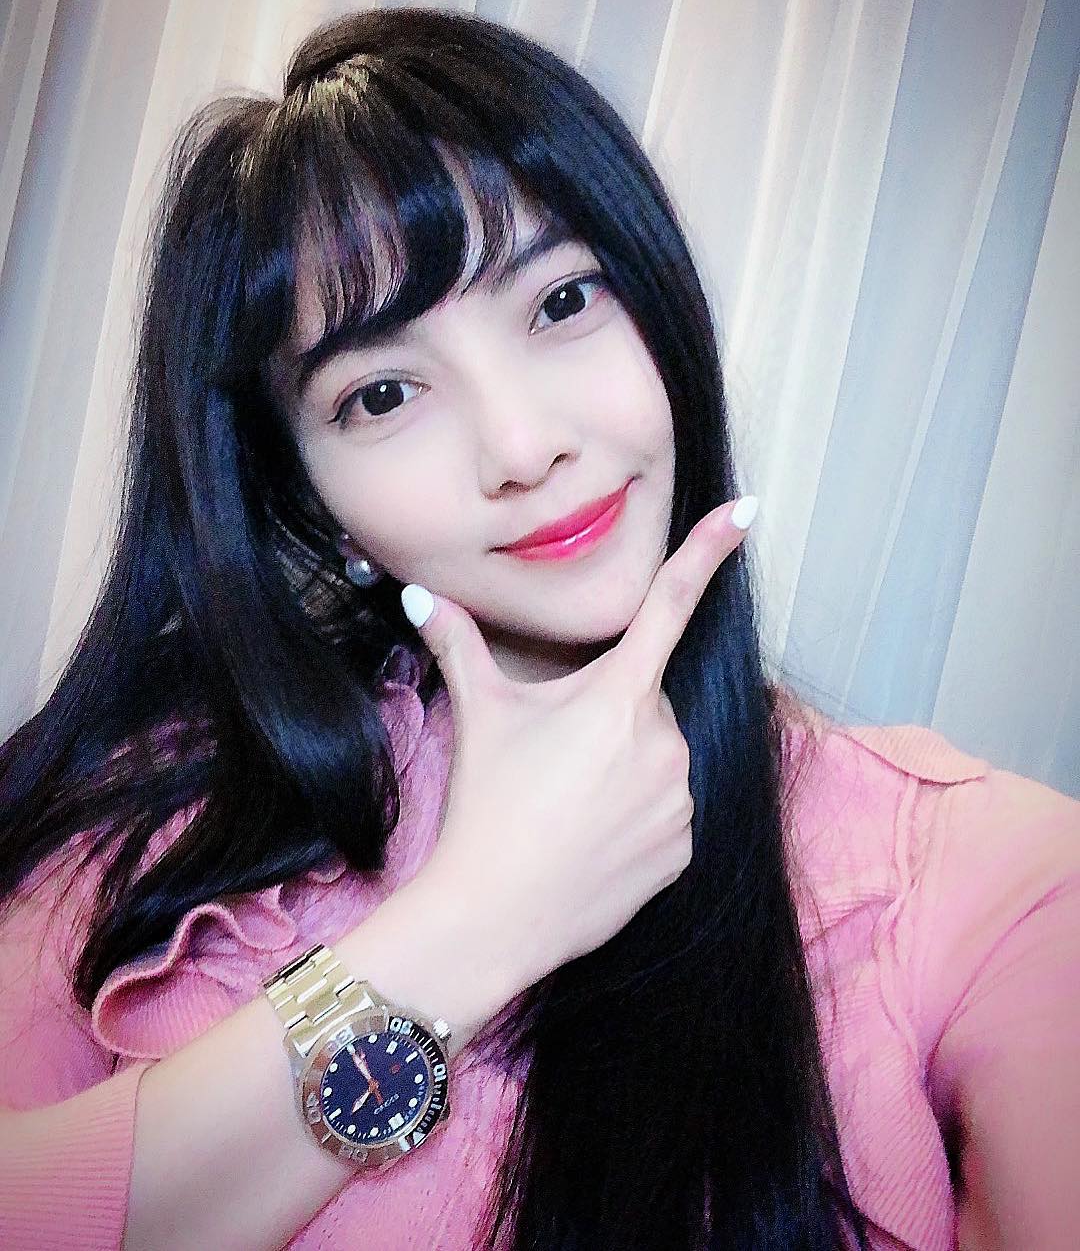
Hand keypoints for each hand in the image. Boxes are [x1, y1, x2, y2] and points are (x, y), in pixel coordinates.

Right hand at [404, 497, 754, 987]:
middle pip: (645, 702)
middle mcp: (664, 741)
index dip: (706, 553)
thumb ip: (458, 643)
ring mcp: (680, 800)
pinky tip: (592, 839)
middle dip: (609, 714)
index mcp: (617, 695)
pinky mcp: (683, 850)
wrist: (495, 915)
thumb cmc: (486, 805)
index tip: (745, 512)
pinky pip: (668, 812)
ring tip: (568, 805)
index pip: (668, 605)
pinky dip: (637, 816)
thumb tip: (418, 593)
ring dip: (624, 766)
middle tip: (556, 755)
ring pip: (658, 758)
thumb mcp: (478, 716)